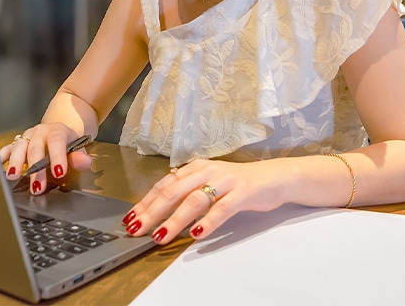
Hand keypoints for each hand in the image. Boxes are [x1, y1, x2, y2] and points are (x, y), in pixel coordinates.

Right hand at [0, 123, 92, 194]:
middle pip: (36, 148)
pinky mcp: (17, 142)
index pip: (57, 141)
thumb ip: (79, 156)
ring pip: (20, 147)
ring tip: (13, 176)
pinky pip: (8, 148)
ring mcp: (28, 136)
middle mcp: (41, 132)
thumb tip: (84, 162)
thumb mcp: (78, 147)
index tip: (59, 172)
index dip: (58, 157)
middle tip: (36, 187)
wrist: (59, 128)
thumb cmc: (68, 142)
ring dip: (16, 162)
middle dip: (36, 169)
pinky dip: (2, 157)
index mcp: (58, 131)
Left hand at [121, 159, 287, 244]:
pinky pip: (222, 209)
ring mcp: (225, 181)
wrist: (273, 177)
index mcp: (195, 168)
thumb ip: (187, 190)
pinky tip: (196, 234)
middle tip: (137, 229)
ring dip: (175, 220)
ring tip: (161, 235)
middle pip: (174, 192)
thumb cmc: (237, 183)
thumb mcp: (208, 181)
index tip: (131, 218)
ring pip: (194, 200)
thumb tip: (158, 205)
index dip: (146, 202)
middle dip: (153, 212)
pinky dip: (207, 222)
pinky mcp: (242, 193)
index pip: (164, 185)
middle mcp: (207, 171)